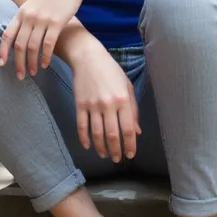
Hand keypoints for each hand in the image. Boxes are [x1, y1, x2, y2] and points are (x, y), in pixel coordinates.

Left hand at [0, 0, 82, 78]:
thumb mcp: (32, 4)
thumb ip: (24, 17)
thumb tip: (16, 34)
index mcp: (21, 12)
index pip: (7, 35)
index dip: (2, 50)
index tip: (0, 64)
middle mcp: (29, 17)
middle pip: (19, 45)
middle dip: (18, 63)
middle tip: (20, 76)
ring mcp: (43, 19)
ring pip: (33, 47)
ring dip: (32, 63)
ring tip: (33, 73)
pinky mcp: (57, 22)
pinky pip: (48, 44)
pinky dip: (46, 56)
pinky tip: (46, 64)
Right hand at [72, 43, 141, 161]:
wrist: (88, 57)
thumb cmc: (111, 70)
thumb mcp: (127, 86)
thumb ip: (133, 109)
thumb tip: (137, 131)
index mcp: (123, 100)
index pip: (128, 129)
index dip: (130, 145)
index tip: (130, 155)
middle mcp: (109, 105)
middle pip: (113, 134)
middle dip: (116, 150)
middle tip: (116, 159)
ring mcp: (93, 105)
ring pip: (97, 133)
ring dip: (101, 147)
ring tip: (105, 155)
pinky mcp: (80, 104)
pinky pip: (81, 126)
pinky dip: (84, 138)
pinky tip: (88, 145)